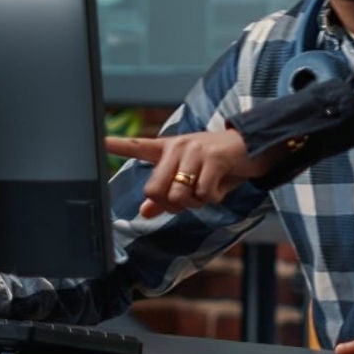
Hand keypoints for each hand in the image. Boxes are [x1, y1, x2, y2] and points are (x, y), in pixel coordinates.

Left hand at [106, 131, 273, 216]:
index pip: (138, 146)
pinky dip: (214, 198)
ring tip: (209, 188)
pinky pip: (204, 194)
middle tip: (190, 199)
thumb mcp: (191, 178)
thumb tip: (144, 212)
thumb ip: (166, 195)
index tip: (99, 141)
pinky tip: (221, 185)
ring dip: (196, 203)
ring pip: (180, 196)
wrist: (253, 147)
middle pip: (155, 190)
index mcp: (168, 149)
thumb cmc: (218, 165)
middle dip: (172, 205)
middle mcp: (177, 146)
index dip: (117, 145)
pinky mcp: (213, 158)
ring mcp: (194, 151)